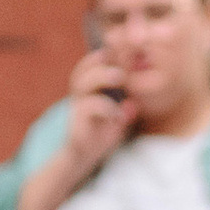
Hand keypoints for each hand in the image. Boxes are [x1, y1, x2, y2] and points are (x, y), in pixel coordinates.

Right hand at [59, 47, 136, 178]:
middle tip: (122, 61)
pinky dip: (107, 108)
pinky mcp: (76, 123)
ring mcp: (76, 107)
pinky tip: (119, 116)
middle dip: (101, 61)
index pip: (92, 65)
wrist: (83, 159)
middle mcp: (80, 95)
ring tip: (120, 77)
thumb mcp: (117, 118)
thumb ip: (125, 108)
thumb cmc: (101, 134)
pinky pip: (89, 107)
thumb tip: (133, 105)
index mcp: (89, 90)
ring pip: (82, 82)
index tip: (124, 50)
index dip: (105, 55)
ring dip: (101, 76)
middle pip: (83, 69)